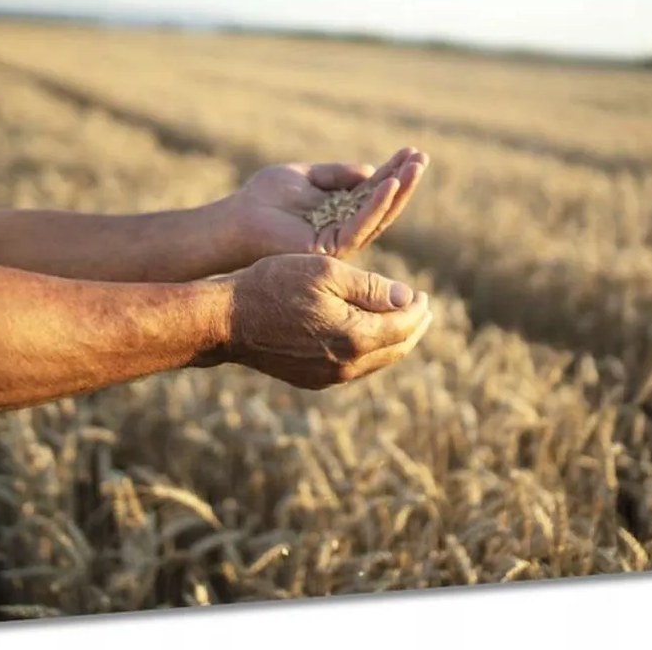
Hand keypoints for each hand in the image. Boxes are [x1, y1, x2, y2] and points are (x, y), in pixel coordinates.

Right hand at [221, 254, 431, 388]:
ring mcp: (329, 376)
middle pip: (396, 349)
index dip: (418, 309)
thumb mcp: (327, 272)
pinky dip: (370, 350)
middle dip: (414, 327)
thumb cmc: (275, 285)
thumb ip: (371, 287)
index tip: (424, 294)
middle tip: (423, 309)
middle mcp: (347, 365)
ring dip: (394, 341)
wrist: (228, 320)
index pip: (404, 326)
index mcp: (355, 336)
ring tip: (401, 321)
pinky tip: (367, 334)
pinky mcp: (312, 379)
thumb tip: (408, 298)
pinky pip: (354, 367)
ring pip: (377, 361)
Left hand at [231, 147, 428, 260]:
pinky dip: (376, 205)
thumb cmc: (265, 197)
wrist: (237, 218)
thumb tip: (370, 171)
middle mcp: (344, 228)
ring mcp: (339, 241)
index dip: (393, 171)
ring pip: (378, 216)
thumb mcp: (306, 176)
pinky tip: (390, 184)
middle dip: (404, 181)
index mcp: (339, 211)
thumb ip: (337, 174)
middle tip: (422, 157)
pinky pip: (360, 225)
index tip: (412, 151)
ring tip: (415, 167)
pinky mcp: (331, 248)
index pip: (374, 190)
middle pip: (383, 205)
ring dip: (398, 191)